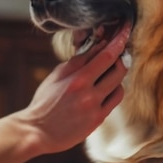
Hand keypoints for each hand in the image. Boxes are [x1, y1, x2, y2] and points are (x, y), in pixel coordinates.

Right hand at [23, 23, 130, 155]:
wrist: (37, 130)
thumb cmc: (45, 101)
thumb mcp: (57, 75)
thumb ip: (79, 61)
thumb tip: (99, 46)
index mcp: (77, 78)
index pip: (106, 55)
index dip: (119, 42)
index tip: (125, 32)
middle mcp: (88, 93)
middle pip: (118, 69)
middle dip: (121, 58)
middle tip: (118, 53)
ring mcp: (95, 108)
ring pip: (119, 85)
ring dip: (117, 77)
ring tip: (107, 74)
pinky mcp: (98, 120)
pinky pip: (115, 100)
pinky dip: (113, 91)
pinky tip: (106, 89)